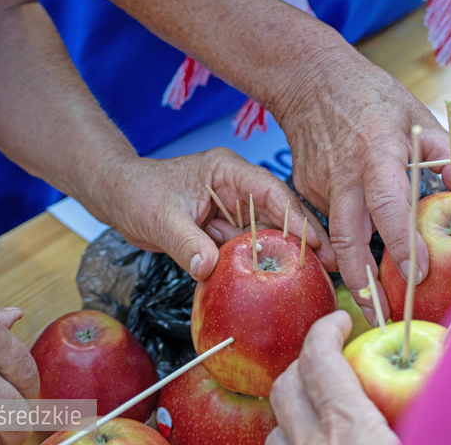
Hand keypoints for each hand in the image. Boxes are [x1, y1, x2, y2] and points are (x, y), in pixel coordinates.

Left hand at [84, 147, 335, 280]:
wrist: (119, 197)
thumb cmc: (137, 194)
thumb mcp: (161, 217)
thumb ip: (186, 242)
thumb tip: (210, 268)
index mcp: (228, 171)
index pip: (271, 192)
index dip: (295, 217)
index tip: (314, 242)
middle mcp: (237, 188)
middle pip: (280, 213)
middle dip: (305, 238)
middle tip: (332, 264)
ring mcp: (233, 208)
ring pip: (268, 231)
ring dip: (288, 253)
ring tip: (315, 276)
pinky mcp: (225, 227)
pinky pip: (249, 246)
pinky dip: (262, 262)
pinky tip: (281, 279)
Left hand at [266, 311, 399, 444]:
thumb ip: (431, 404)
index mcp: (351, 427)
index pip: (320, 359)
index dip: (327, 330)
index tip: (341, 322)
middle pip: (287, 385)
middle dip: (306, 362)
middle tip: (333, 360)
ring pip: (278, 426)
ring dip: (298, 407)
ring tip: (326, 407)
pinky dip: (295, 440)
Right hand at [274, 51, 450, 321]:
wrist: (310, 81)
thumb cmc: (371, 97)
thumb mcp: (418, 116)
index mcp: (377, 153)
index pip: (388, 204)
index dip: (402, 240)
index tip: (418, 272)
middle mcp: (344, 175)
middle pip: (347, 238)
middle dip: (361, 280)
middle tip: (381, 314)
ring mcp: (319, 185)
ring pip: (332, 239)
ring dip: (349, 271)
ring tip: (369, 302)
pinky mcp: (304, 190)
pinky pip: (325, 223)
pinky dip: (341, 243)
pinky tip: (355, 255)